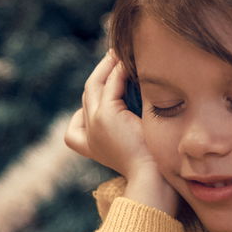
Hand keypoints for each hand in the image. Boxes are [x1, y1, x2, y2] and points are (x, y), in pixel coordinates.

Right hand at [64, 52, 176, 212]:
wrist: (153, 178)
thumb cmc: (152, 165)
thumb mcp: (136, 144)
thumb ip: (131, 125)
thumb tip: (142, 102)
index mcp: (91, 147)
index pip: (79, 119)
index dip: (91, 100)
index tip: (108, 82)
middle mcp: (87, 135)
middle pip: (88, 95)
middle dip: (100, 74)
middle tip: (113, 57)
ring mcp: (94, 124)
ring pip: (94, 86)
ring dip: (106, 67)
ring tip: (118, 53)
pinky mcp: (105, 116)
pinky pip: (110, 85)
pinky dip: (117, 72)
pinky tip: (128, 64)